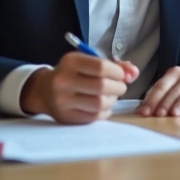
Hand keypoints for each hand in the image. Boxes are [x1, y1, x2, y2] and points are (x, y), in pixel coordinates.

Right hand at [20, 52, 138, 123]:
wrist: (45, 91)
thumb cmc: (73, 73)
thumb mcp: (88, 62)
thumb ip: (114, 65)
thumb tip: (134, 73)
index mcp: (70, 62)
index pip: (101, 67)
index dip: (118, 72)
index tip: (121, 75)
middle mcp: (63, 81)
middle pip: (102, 86)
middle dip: (118, 87)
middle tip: (120, 87)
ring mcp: (63, 101)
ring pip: (99, 103)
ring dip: (113, 100)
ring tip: (112, 96)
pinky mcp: (66, 117)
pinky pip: (95, 117)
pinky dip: (105, 111)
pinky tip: (103, 106)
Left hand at [137, 66, 179, 117]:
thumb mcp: (173, 87)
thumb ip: (159, 96)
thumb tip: (141, 111)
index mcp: (175, 73)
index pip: (161, 86)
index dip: (152, 100)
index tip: (144, 112)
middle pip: (173, 91)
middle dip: (165, 104)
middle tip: (158, 115)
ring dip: (179, 105)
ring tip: (173, 115)